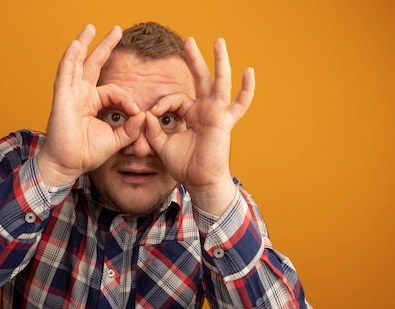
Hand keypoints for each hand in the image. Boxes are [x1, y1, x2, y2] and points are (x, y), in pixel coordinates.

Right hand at [38, 25, 144, 186]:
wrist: (69, 165)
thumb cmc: (87, 153)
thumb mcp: (116, 139)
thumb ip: (131, 128)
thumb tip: (144, 115)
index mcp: (92, 103)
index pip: (114, 92)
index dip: (127, 99)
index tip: (136, 112)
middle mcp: (80, 95)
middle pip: (93, 65)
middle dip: (105, 46)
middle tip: (117, 29)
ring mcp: (69, 95)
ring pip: (77, 64)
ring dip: (83, 44)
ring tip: (90, 28)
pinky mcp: (62, 99)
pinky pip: (65, 74)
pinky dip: (70, 58)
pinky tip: (76, 44)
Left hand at [145, 37, 254, 214]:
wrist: (200, 181)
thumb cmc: (185, 166)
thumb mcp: (162, 146)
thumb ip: (153, 130)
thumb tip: (145, 113)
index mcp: (191, 115)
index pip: (176, 99)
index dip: (162, 103)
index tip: (152, 114)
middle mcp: (205, 110)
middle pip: (200, 79)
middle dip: (194, 60)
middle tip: (188, 41)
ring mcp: (216, 113)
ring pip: (219, 82)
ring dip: (219, 61)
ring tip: (218, 41)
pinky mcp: (224, 120)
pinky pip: (240, 103)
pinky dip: (246, 89)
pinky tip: (249, 71)